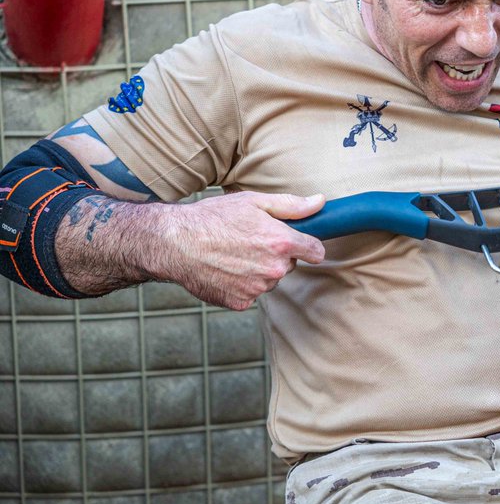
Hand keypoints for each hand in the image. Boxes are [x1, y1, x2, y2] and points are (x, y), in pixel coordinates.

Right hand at [161, 192, 325, 310]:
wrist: (174, 242)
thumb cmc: (212, 217)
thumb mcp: (253, 202)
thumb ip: (291, 205)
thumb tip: (321, 202)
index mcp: (281, 242)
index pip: (316, 252)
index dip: (310, 247)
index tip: (303, 245)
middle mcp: (274, 268)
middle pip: (289, 265)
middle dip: (276, 255)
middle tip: (249, 242)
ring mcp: (257, 288)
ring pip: (269, 279)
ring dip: (258, 271)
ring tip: (232, 254)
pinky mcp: (241, 301)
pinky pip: (250, 293)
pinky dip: (241, 284)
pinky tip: (224, 270)